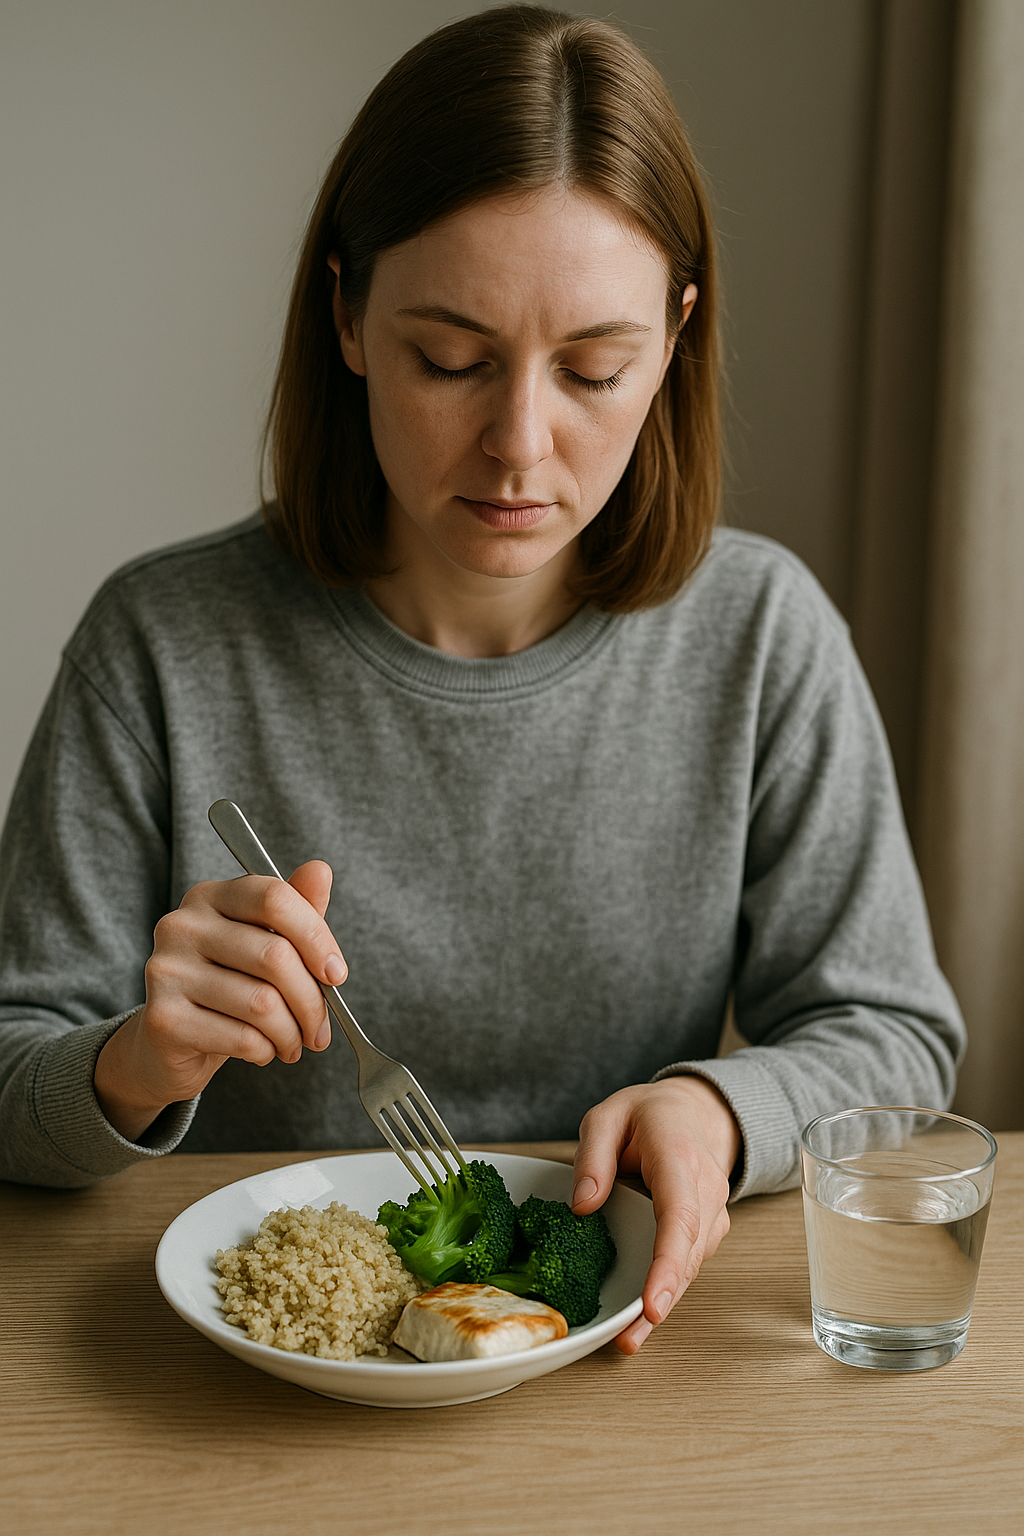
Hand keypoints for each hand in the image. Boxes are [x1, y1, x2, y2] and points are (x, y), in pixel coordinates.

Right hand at [93, 862, 346, 1140]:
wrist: (168, 1045)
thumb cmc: (227, 986)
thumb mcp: (265, 943)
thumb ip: (295, 909)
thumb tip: (320, 870)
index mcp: (210, 896)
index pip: (275, 899)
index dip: (317, 939)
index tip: (337, 975)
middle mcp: (181, 925)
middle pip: (275, 955)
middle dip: (311, 1001)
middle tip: (319, 1029)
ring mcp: (167, 970)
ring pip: (262, 1003)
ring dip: (291, 1033)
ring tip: (293, 1043)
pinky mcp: (163, 1019)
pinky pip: (242, 1037)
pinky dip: (266, 1051)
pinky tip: (264, 1051)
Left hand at [571, 1075, 740, 1353]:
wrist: (695, 1113)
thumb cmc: (649, 1115)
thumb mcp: (608, 1116)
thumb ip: (593, 1156)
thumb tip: (582, 1205)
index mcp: (679, 1158)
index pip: (680, 1216)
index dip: (668, 1264)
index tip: (653, 1303)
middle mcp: (706, 1190)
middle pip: (688, 1253)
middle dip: (661, 1298)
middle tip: (629, 1338)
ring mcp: (712, 1214)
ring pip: (690, 1266)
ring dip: (662, 1302)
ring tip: (628, 1338)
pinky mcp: (706, 1231)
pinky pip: (687, 1265)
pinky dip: (666, 1291)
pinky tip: (640, 1320)